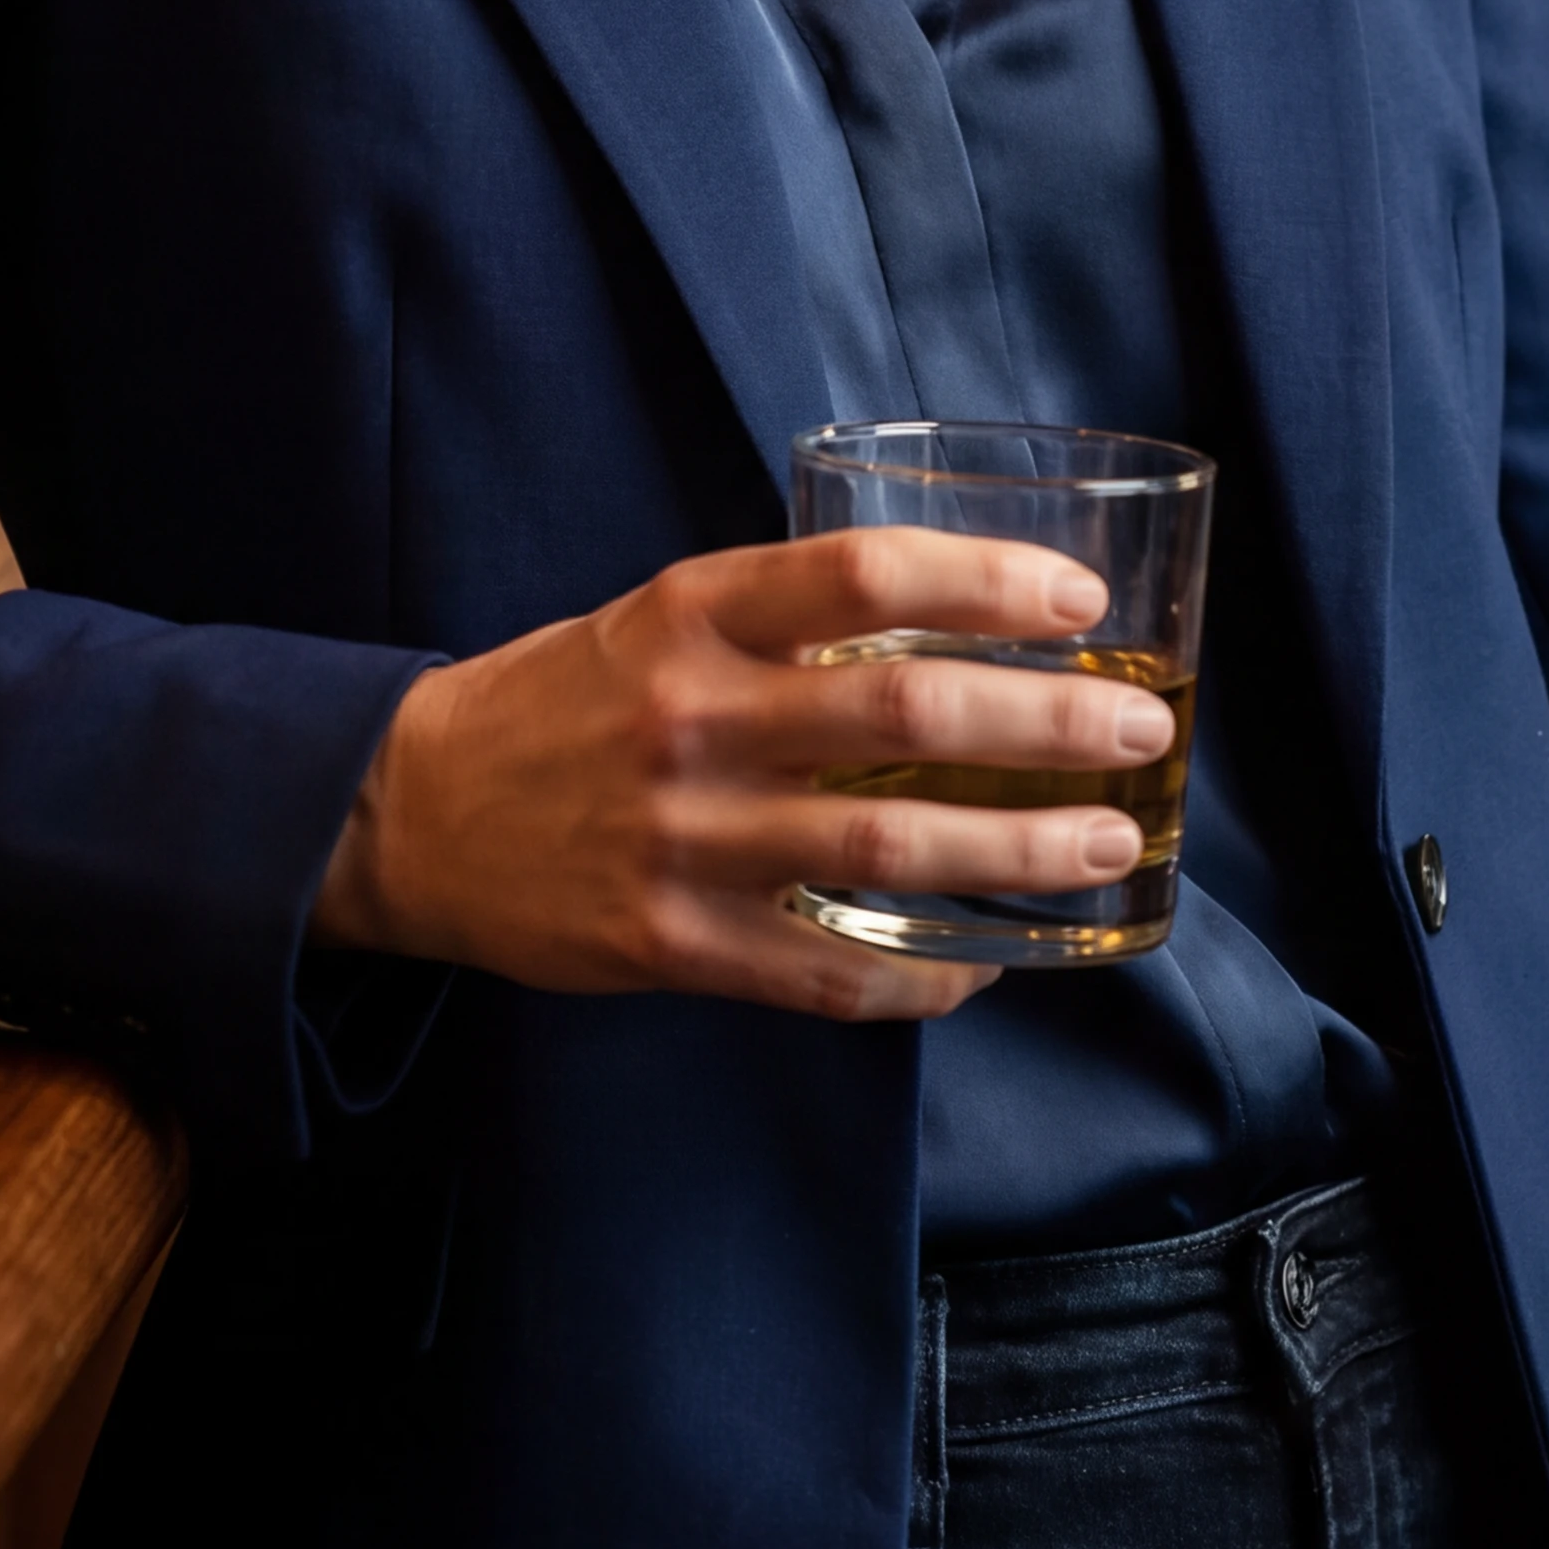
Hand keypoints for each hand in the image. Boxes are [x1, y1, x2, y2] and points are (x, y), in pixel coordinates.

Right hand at [309, 530, 1171, 1020]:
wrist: (407, 810)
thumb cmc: (564, 702)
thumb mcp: (659, 620)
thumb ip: (786, 624)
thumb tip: (958, 632)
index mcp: (691, 612)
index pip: (860, 572)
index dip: (985, 582)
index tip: (1078, 605)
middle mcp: (691, 716)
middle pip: (901, 711)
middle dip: (1044, 724)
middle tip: (1142, 730)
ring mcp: (683, 838)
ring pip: (887, 848)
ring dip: (1019, 850)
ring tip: (1109, 844)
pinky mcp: (671, 944)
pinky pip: (829, 974)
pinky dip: (926, 976)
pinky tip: (990, 963)